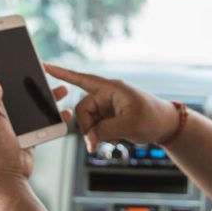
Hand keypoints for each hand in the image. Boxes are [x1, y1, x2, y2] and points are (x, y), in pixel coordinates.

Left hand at [0, 76, 72, 188]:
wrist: (7, 177)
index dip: (8, 73)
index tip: (20, 60)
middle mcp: (2, 117)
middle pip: (21, 94)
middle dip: (34, 83)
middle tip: (45, 72)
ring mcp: (17, 126)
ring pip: (35, 106)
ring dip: (48, 98)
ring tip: (61, 90)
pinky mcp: (29, 135)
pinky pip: (43, 121)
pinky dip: (54, 116)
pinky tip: (63, 112)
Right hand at [44, 63, 178, 151]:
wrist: (167, 126)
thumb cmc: (153, 118)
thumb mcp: (129, 125)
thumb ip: (105, 130)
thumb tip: (90, 137)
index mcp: (111, 88)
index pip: (82, 79)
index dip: (62, 73)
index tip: (44, 65)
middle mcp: (107, 95)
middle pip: (83, 110)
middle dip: (87, 128)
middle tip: (94, 144)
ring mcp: (108, 106)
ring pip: (88, 121)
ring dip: (95, 134)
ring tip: (110, 142)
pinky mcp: (110, 117)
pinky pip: (96, 126)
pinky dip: (100, 135)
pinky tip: (113, 139)